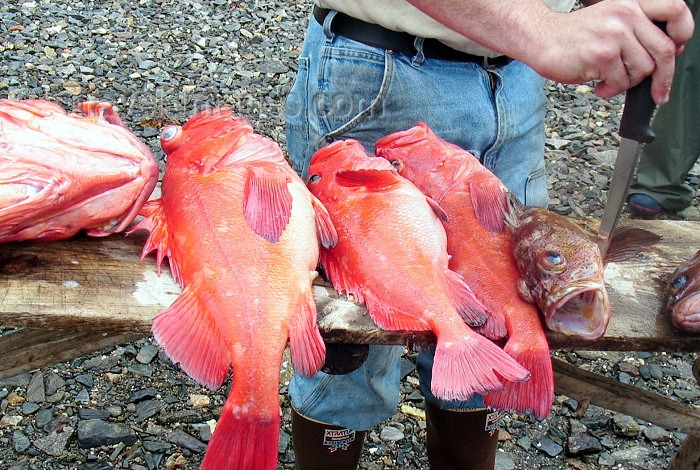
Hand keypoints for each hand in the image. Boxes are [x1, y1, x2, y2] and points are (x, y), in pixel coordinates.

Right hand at [535, 0, 693, 103]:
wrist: (542, 40)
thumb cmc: (574, 35)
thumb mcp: (611, 20)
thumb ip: (638, 30)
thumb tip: (665, 54)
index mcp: (632, 3)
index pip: (676, 10)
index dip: (683, 33)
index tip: (677, 50)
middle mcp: (626, 14)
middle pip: (664, 49)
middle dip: (663, 77)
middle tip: (659, 91)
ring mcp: (615, 34)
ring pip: (643, 69)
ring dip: (628, 82)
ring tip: (612, 80)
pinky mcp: (603, 54)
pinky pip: (621, 82)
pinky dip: (611, 90)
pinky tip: (601, 85)